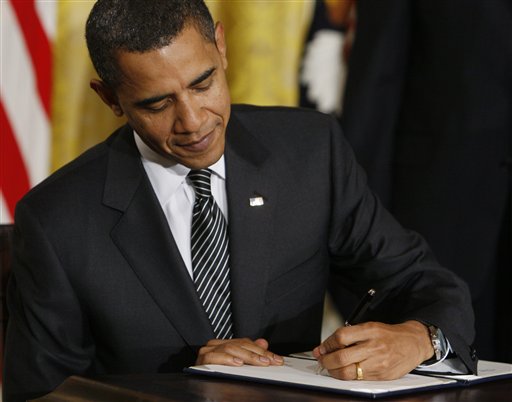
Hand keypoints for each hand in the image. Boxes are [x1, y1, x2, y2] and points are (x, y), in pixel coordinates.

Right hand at [196, 338, 283, 366]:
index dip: (263, 350)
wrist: (200, 389)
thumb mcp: (238, 363)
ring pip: (230, 348)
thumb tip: (263, 343)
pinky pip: (215, 357)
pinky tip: (237, 363)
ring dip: (246, 356)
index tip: (276, 359)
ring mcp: (208, 350)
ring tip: (258, 362)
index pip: (247, 343)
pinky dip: (227, 359)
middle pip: (240, 345)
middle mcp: (216, 345)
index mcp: (225, 344)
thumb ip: (250, 352)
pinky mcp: (202, 359)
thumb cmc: (218, 374)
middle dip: (258, 354)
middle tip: (270, 361)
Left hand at [313, 320, 433, 379]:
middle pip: (341, 357)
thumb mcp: (370, 326)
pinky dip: (347, 376)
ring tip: (330, 367)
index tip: (321, 348)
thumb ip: (350, 334)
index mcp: (369, 331)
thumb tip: (328, 345)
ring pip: (348, 372)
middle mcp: (374, 347)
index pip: (341, 337)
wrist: (413, 343)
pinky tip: (344, 371)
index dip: (327, 344)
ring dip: (334, 371)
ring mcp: (378, 363)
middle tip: (321, 360)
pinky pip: (358, 379)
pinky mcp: (381, 376)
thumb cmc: (389, 335)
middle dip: (326, 361)